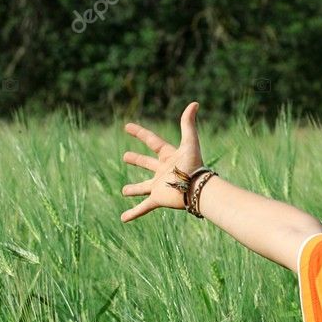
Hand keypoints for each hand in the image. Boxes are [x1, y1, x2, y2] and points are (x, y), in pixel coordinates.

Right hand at [120, 102, 204, 221]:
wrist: (197, 189)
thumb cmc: (194, 166)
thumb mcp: (190, 142)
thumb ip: (189, 123)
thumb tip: (194, 103)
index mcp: (168, 156)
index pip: (152, 141)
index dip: (140, 133)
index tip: (127, 126)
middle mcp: (163, 171)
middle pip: (147, 163)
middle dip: (136, 160)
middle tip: (125, 157)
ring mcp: (159, 186)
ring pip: (143, 187)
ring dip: (134, 190)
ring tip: (124, 191)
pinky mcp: (158, 199)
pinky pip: (143, 208)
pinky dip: (134, 213)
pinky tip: (123, 219)